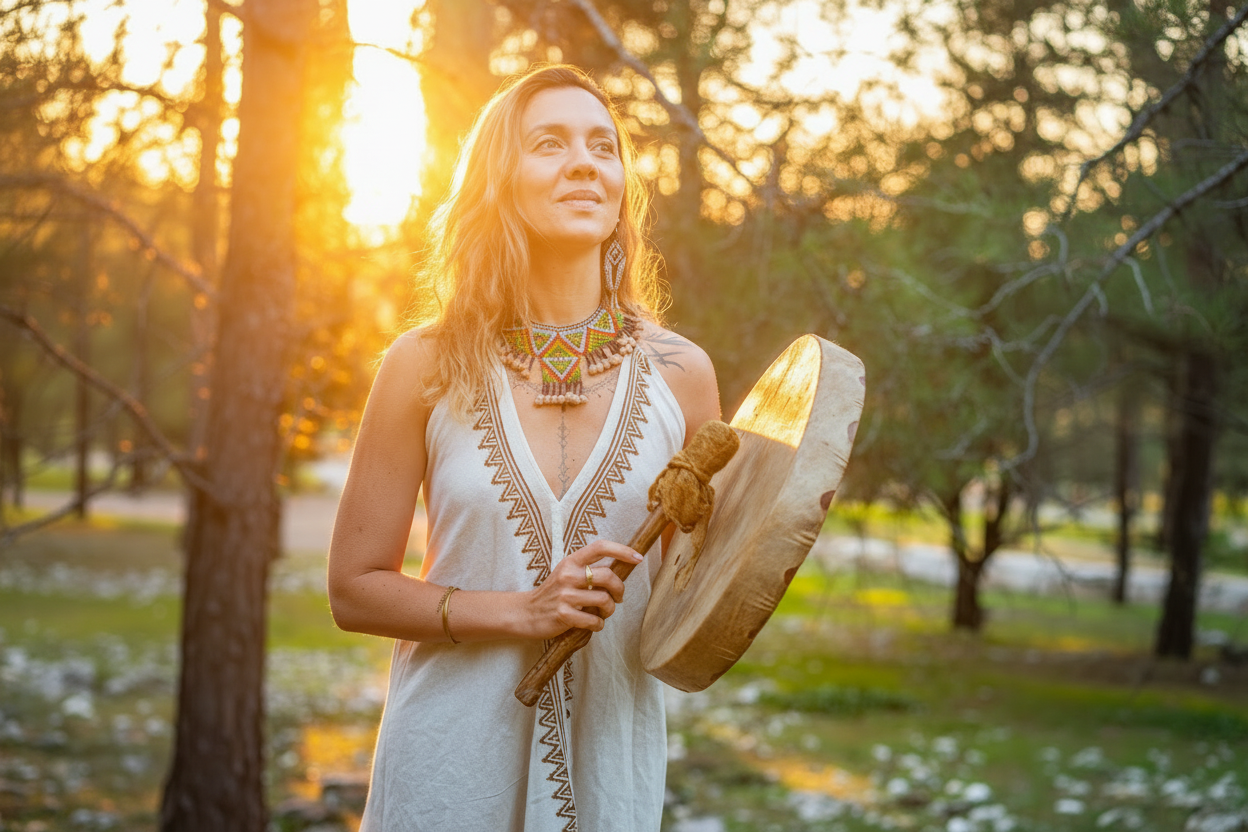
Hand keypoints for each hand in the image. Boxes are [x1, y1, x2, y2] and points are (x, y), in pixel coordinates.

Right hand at [523, 539, 641, 639]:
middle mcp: (568, 575)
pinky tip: (592, 624)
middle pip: (608, 576)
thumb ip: (588, 571)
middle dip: (620, 589)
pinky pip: (594, 621)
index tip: (637, 557)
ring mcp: (565, 595)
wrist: (526, 613)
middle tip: (618, 597)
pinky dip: (598, 625)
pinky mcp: (564, 614)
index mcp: (571, 561)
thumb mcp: (567, 574)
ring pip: (604, 600)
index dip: (622, 550)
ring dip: (609, 610)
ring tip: (603, 613)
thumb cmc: (553, 594)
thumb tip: (618, 572)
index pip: (600, 547)